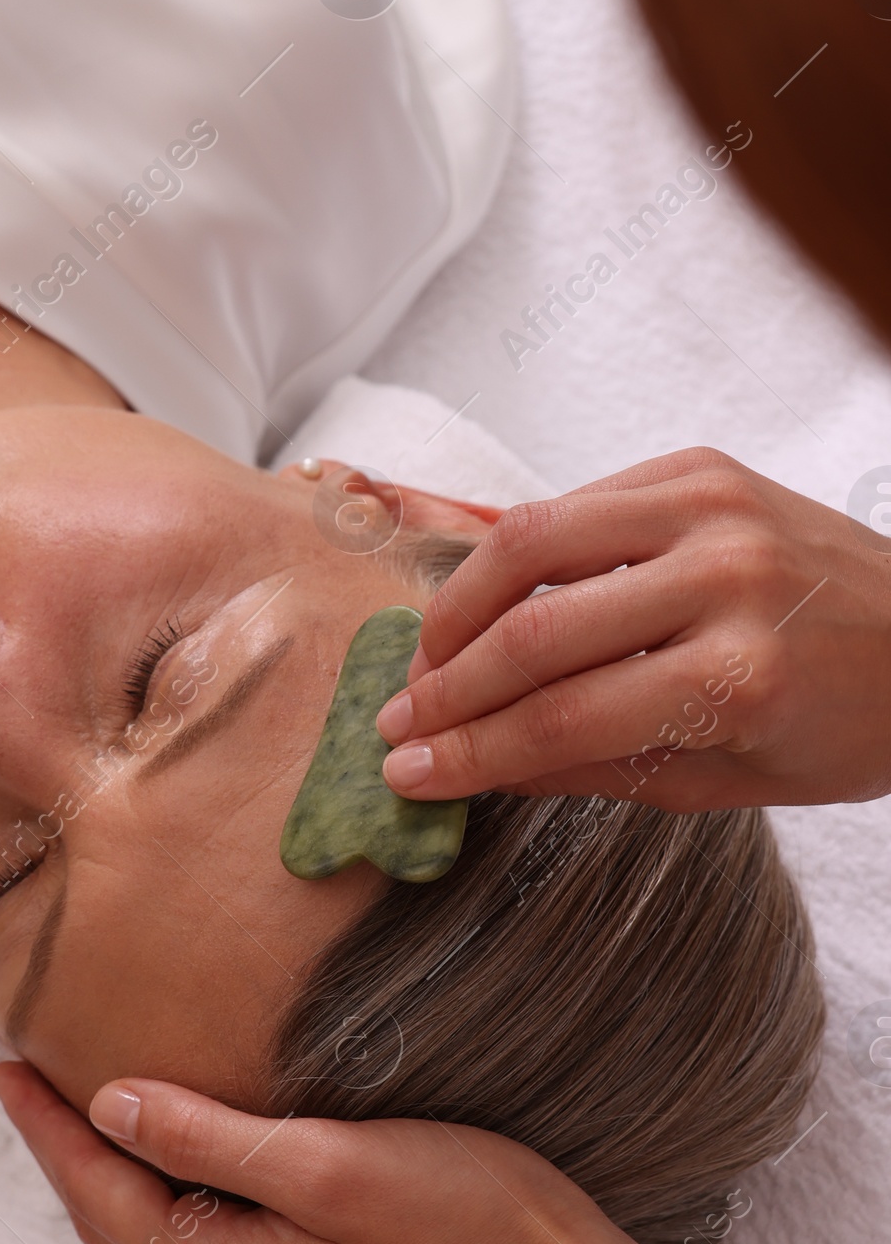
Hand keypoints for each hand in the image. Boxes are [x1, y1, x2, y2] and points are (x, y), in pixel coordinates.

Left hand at [0, 1064, 814, 1243]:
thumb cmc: (458, 1217)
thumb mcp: (325, 1161)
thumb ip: (209, 1137)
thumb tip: (113, 1102)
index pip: (99, 1195)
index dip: (47, 1128)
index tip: (4, 1063)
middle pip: (120, 1227)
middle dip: (70, 1152)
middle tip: (28, 1079)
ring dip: (121, 1177)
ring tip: (90, 1110)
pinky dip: (176, 1204)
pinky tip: (186, 1165)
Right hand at [377, 448, 890, 810]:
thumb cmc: (847, 721)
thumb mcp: (733, 779)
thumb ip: (598, 769)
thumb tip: (476, 770)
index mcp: (741, 678)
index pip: (564, 719)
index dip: (471, 752)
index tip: (406, 774)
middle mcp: (722, 577)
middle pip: (535, 630)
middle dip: (447, 684)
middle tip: (397, 720)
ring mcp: (708, 505)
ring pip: (531, 539)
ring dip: (459, 604)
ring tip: (429, 658)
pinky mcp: (696, 464)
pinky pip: (574, 501)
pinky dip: (519, 555)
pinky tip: (496, 601)